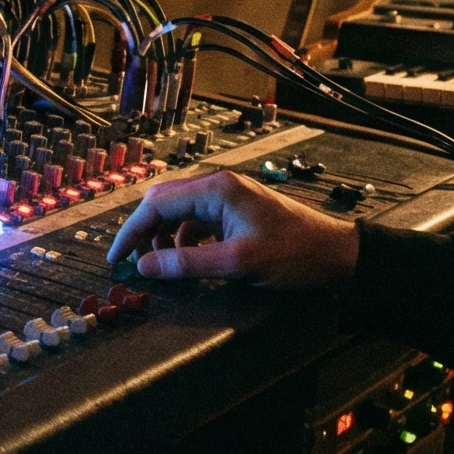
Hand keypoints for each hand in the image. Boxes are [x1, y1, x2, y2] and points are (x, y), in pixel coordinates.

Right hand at [104, 170, 359, 290]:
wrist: (336, 255)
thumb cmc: (295, 253)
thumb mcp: (237, 262)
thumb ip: (186, 263)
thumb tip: (145, 267)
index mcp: (217, 190)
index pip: (156, 204)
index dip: (130, 232)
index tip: (116, 258)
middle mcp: (218, 187)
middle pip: (162, 203)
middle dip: (143, 232)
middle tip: (135, 263)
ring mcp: (227, 198)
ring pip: (177, 213)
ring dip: (163, 237)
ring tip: (162, 265)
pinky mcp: (235, 212)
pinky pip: (196, 221)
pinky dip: (183, 240)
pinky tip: (189, 259)